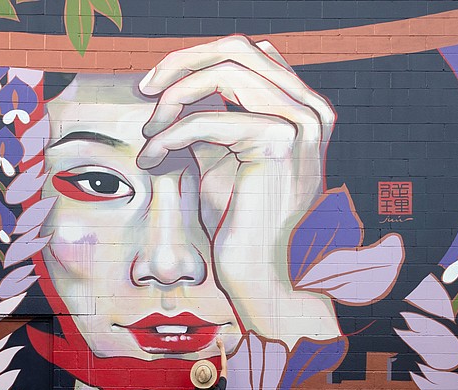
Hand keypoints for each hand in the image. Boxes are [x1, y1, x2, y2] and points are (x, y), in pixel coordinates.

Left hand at [138, 36, 339, 347]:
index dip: (197, 58)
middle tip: (146, 90)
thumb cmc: (236, 217)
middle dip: (181, 64)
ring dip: (174, 100)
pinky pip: (207, 120)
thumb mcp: (222, 152)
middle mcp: (311, 109)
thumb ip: (212, 113)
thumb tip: (175, 78)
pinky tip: (152, 157)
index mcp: (303, 109)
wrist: (256, 270)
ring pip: (224, 74)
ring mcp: (302, 123)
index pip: (250, 53)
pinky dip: (170, 136)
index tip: (158, 84)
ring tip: (150, 132)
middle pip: (238, 50)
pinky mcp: (279, 142)